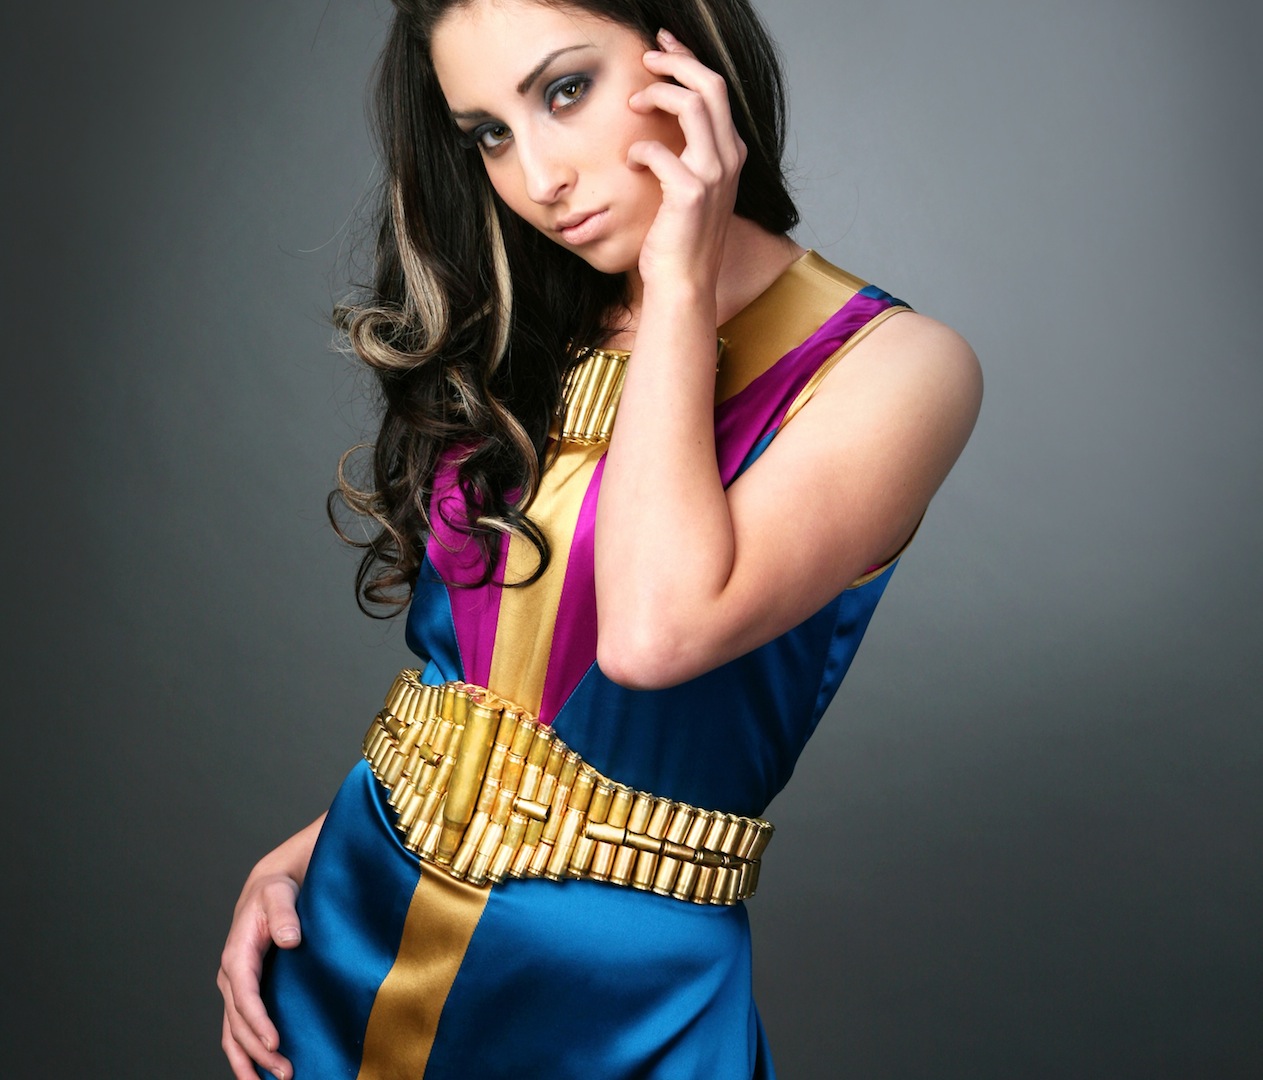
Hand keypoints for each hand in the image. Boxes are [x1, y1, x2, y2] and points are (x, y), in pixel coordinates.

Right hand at [218, 815, 321, 1079]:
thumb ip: (285, 914)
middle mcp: (231, 976)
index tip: (274, 1042)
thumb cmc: (276, 891)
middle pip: (238, 1023)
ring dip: (249, 1060)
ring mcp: (235, 988)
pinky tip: (260, 1072)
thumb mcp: (280, 894)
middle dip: (258, 1051)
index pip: (244, 995)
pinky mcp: (244, 993)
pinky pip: (238, 1030)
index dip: (257, 1021)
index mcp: (237, 954)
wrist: (269, 888)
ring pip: (233, 1033)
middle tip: (285, 1071)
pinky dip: (246, 1053)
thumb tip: (290, 939)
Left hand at [628, 29, 746, 292]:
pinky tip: (630, 163)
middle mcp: (729, 159)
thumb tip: (659, 124)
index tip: (663, 46)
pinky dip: (639, 150)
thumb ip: (686, 156)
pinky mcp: (690, 193)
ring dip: (658, 93)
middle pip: (710, 85)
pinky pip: (659, 150)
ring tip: (634, 102)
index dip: (689, 60)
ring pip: (691, 105)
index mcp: (731, 154)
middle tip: (647, 57)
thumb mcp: (691, 189)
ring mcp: (713, 175)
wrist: (684, 283)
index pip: (716, 90)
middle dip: (676, 61)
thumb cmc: (680, 239)